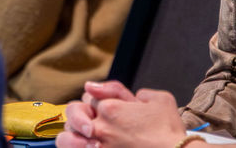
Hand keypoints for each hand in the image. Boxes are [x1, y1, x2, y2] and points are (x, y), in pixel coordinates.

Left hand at [57, 80, 189, 147]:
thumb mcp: (160, 99)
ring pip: (66, 139)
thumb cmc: (169, 131)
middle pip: (74, 113)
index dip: (98, 97)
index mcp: (111, 108)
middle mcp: (100, 128)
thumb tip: (133, 95)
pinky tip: (86, 147)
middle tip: (90, 121)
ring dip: (70, 135)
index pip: (90, 95)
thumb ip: (141, 92)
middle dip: (79, 114)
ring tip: (80, 138)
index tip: (107, 103)